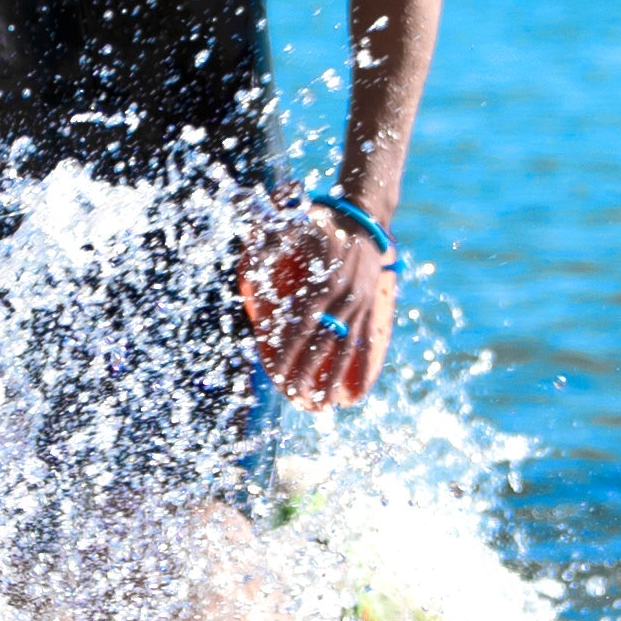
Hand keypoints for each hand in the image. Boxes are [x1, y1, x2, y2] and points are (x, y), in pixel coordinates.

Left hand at [243, 202, 396, 410]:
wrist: (362, 216)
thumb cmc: (318, 222)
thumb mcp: (290, 226)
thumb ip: (269, 245)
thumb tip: (248, 270)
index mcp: (322, 282)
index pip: (301, 325)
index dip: (288, 351)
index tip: (276, 373)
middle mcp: (343, 298)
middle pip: (323, 344)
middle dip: (308, 373)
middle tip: (294, 397)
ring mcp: (360, 305)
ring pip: (347, 349)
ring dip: (334, 379)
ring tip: (324, 404)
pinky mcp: (371, 308)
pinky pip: (367, 343)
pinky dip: (362, 368)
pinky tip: (355, 390)